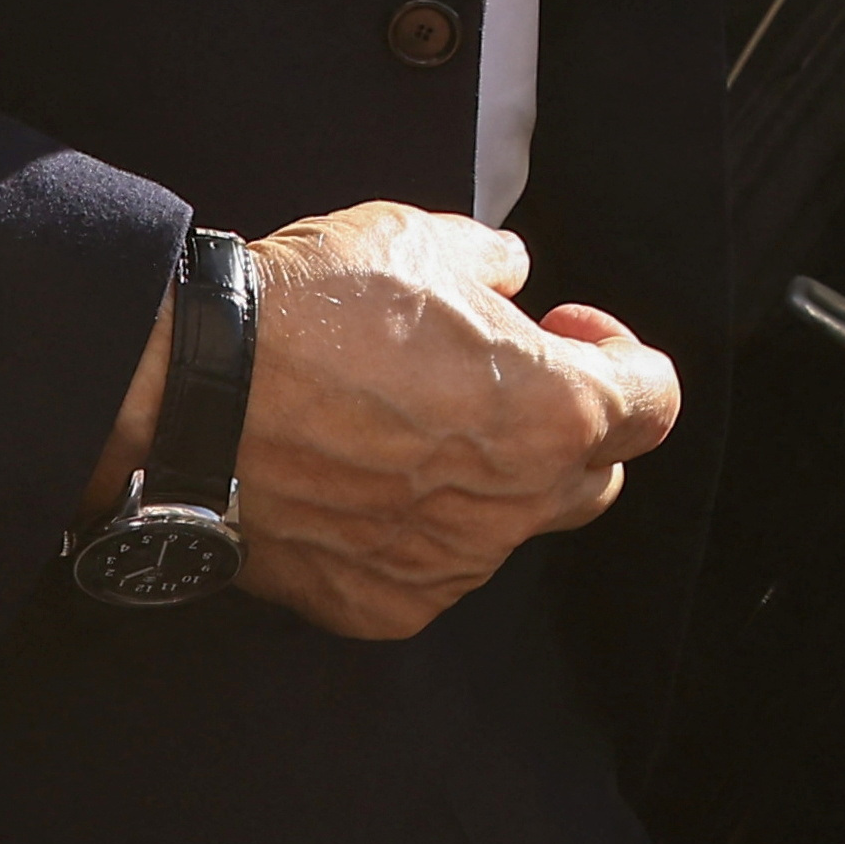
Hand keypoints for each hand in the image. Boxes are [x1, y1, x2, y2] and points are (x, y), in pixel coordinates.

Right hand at [80, 203, 678, 640]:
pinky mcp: (384, 604)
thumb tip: (509, 275)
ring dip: (485, 479)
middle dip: (565, 425)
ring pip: (508, 525)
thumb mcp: (420, 239)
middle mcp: (515, 503)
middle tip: (496, 377)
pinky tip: (356, 476)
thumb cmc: (308, 310)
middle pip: (595, 474)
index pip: (654, 402)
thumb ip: (492, 263)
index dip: (622, 356)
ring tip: (404, 424)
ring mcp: (450, 564)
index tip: (565, 328)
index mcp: (553, 410)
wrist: (189, 397)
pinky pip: (431, 568)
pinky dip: (413, 528)